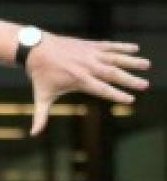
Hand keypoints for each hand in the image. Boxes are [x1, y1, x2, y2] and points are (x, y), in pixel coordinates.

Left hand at [27, 35, 148, 134]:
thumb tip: (34, 134)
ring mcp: (90, 54)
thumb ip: (40, 117)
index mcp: (79, 80)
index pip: (102, 89)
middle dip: (130, 80)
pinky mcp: (90, 45)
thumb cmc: (40, 76)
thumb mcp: (41, 98)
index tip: (130, 99)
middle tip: (144, 85)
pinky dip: (122, 47)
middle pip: (113, 74)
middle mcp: (88, 66)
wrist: (37, 49)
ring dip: (132, 61)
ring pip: (115, 58)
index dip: (117, 95)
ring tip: (146, 65)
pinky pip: (110, 46)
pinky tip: (135, 49)